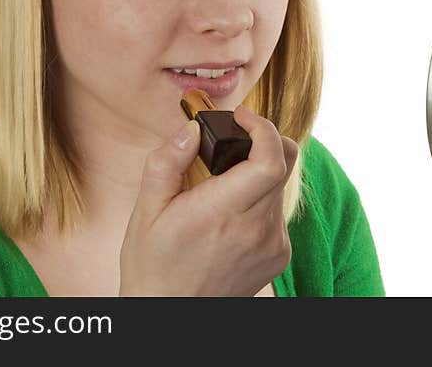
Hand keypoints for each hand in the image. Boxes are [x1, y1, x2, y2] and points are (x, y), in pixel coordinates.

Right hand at [119, 105, 297, 295]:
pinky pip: (278, 211)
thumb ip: (167, 162)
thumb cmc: (153, 265)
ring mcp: (273, 245)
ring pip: (282, 186)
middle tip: (235, 137)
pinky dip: (261, 199)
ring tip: (225, 181)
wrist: (170, 315)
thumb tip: (190, 129)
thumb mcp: (146, 211)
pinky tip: (232, 212)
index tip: (241, 117)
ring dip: (260, 171)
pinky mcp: (280, 256)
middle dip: (262, 140)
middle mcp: (256, 230)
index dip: (263, 128)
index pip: (271, 161)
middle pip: (285, 164)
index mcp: (221, 213)